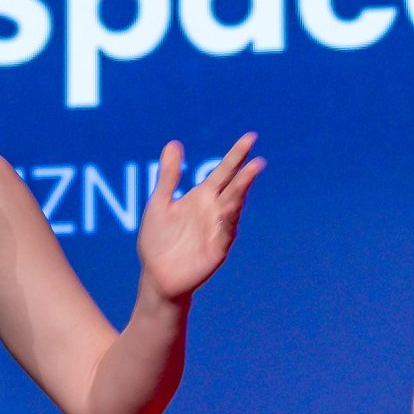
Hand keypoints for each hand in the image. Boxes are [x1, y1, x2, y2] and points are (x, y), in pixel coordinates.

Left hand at [136, 133, 263, 304]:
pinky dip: (228, 221)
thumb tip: (173, 143)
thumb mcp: (160, 203)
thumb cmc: (158, 240)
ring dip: (240, 194)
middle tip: (257, 160)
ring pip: (233, 208)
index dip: (236, 156)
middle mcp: (214, 210)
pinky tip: (229, 209)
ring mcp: (218, 229)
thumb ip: (169, 176)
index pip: (224, 172)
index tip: (250, 138)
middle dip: (244, 175)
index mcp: (202, 197)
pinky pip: (225, 233)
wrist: (156, 275)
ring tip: (248, 177)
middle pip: (233, 188)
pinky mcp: (217, 249)